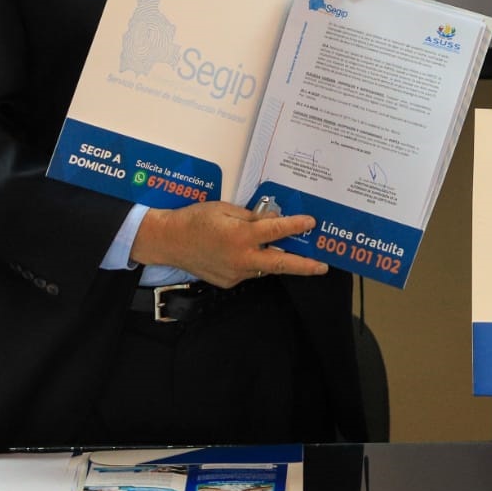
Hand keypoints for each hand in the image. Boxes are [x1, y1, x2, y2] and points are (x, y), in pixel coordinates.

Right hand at [129, 202, 328, 286]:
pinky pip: (249, 271)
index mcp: (241, 236)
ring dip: (276, 260)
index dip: (296, 226)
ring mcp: (235, 274)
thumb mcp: (224, 209)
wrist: (168, 241)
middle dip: (305, 266)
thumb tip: (272, 220)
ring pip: (264, 267)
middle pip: (281, 264)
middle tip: (323, 266)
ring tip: (291, 252)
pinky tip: (250, 252)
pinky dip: (255, 262)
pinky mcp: (228, 282)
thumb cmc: (195, 219)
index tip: (311, 223)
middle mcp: (241, 258)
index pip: (276, 231)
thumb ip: (251, 216)